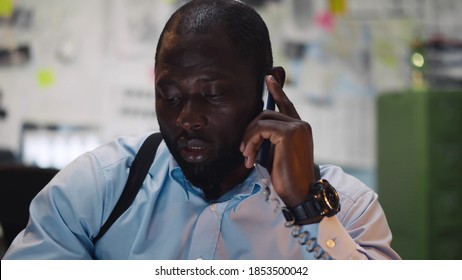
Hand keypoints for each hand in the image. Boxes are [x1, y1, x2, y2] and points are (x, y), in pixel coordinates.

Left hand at [240, 74, 315, 206]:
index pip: (286, 105)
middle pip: (266, 113)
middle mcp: (301, 124)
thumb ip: (269, 138)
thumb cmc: (286, 178)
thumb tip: (252, 130)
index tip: (268, 77)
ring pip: (262, 119)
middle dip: (250, 130)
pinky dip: (251, 140)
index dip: (277, 90)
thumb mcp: (274, 154)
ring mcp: (297, 126)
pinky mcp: (289, 132)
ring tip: (246, 156)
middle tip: (243, 151)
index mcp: (300, 128)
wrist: (299, 193)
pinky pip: (261, 128)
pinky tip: (249, 155)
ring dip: (248, 138)